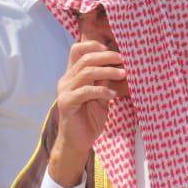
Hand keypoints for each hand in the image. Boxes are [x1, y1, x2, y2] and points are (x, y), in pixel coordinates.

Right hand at [46, 41, 124, 187]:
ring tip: (122, 74)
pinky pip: (85, 91)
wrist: (77, 142)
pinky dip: (101, 90)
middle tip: (123, 60)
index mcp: (73, 75)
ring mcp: (64, 91)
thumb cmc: (90, 119)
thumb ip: (105, 81)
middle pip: (85, 58)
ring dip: (107, 71)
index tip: (113, 50)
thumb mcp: (101, 96)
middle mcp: (66, 80)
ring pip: (86, 72)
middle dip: (106, 57)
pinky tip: (112, 94)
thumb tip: (120, 65)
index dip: (94, 45)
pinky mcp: (66, 103)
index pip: (77, 50)